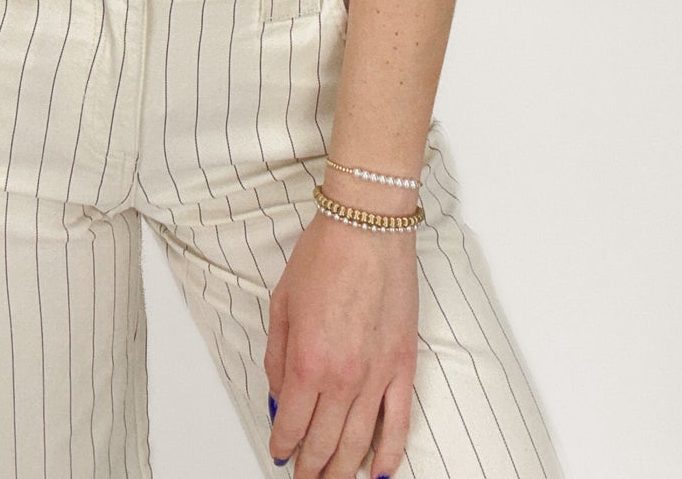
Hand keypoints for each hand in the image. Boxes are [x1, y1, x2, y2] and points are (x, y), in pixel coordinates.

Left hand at [265, 210, 418, 476]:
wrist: (368, 227)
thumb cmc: (324, 255)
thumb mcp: (282, 305)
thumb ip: (278, 358)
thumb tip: (282, 398)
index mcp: (308, 363)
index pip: (292, 425)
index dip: (283, 445)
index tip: (279, 452)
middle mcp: (343, 378)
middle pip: (325, 444)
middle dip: (311, 470)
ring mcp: (377, 376)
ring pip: (359, 443)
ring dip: (344, 471)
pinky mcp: (403, 366)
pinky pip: (399, 422)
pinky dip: (390, 454)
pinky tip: (380, 472)